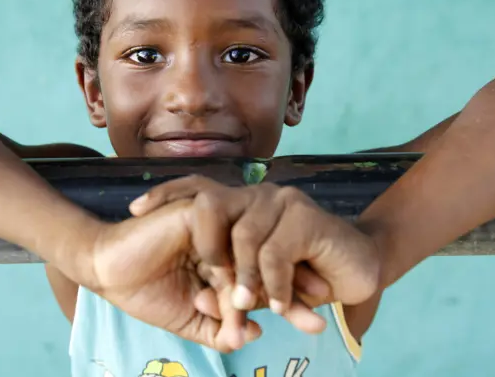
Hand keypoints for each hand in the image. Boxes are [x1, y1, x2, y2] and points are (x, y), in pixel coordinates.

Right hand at [57, 199, 260, 352]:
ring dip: (229, 288)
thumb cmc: (149, 293)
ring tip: (202, 305)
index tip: (235, 334)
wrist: (110, 273)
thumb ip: (222, 331)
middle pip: (258, 268)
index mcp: (230, 262)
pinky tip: (196, 286)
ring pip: (244, 254)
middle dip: (241, 304)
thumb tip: (255, 334)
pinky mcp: (198, 210)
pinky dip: (216, 268)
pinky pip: (223, 235)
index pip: (262, 281)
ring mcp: (216, 223)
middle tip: (219, 323)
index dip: (253, 310)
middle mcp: (228, 240)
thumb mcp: (192, 321)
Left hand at [129, 176, 380, 330]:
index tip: (134, 208)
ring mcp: (281, 202)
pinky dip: (273, 284)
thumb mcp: (260, 283)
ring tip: (240, 304)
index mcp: (242, 205)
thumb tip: (200, 301)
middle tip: (198, 268)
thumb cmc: (306, 276)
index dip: (166, 193)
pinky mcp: (305, 217)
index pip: (196, 189)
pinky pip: (275, 252)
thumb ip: (234, 285)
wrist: (359, 269)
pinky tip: (278, 305)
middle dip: (199, 238)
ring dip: (242, 277)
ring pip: (243, 235)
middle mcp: (257, 196)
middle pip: (211, 203)